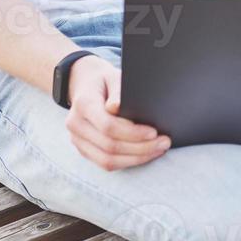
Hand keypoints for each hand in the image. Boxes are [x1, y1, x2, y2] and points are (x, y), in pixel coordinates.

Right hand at [63, 55, 169, 170]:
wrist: (85, 86)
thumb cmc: (105, 81)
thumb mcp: (113, 76)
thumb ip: (117, 91)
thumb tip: (117, 107)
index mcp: (83, 104)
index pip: (108, 126)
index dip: (132, 133)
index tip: (154, 132)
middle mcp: (76, 124)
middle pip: (109, 146)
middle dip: (140, 148)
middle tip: (164, 142)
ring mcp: (77, 139)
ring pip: (107, 160)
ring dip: (136, 158)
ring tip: (158, 150)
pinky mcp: (84, 149)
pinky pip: (105, 163)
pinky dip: (127, 162)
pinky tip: (145, 155)